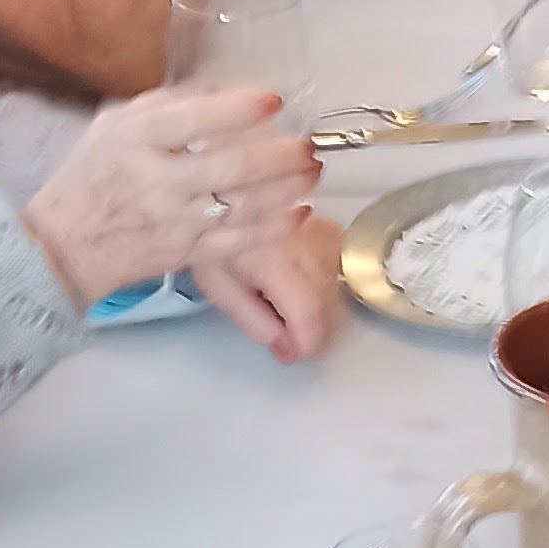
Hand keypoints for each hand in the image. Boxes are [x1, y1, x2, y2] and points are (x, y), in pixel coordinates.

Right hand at [21, 84, 316, 309]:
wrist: (66, 244)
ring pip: (243, 207)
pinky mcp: (187, 254)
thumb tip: (221, 94)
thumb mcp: (115, 124)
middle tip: (307, 144)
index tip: (273, 101)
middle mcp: (157, 180)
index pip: (194, 120)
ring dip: (287, 189)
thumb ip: (165, 106)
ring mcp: (174, 221)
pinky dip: (274, 228)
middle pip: (231, 167)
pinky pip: (240, 244)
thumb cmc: (93, 176)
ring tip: (312, 172)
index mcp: (136, 140)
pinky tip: (298, 212)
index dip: (239, 110)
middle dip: (279, 154)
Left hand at [190, 202, 344, 363]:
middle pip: (328, 304)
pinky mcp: (326, 226)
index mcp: (273, 259)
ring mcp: (319, 232)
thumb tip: (285, 346)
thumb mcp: (218, 287)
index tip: (296, 353)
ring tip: (287, 305)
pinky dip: (324, 281)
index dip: (308, 343)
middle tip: (287, 338)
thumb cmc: (212, 234)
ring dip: (319, 306)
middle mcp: (303, 243)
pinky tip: (302, 281)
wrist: (218, 194)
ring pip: (336, 285)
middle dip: (312, 330)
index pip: (309, 312)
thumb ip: (254, 321)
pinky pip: (336, 264)